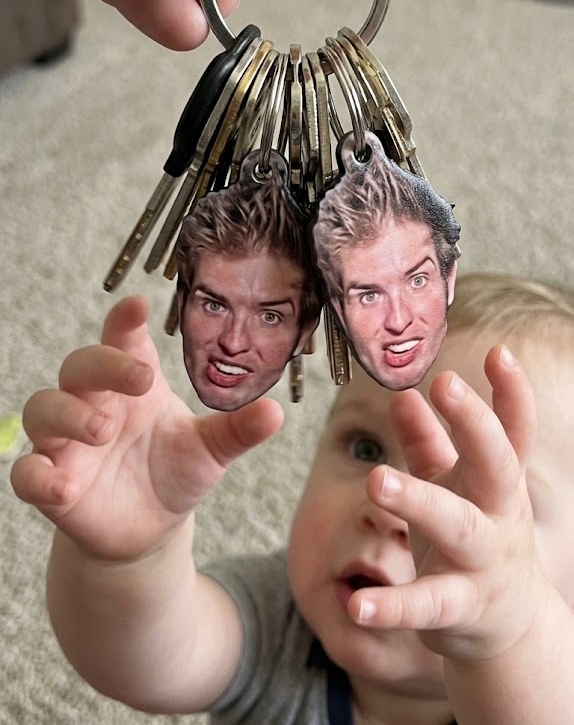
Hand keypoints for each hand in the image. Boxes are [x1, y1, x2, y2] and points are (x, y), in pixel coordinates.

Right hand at [11, 295, 282, 560]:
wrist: (149, 529)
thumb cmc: (175, 472)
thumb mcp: (211, 451)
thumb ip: (237, 430)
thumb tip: (277, 411)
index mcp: (133, 382)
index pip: (122, 339)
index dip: (124, 320)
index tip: (137, 304)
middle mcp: (95, 402)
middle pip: (80, 365)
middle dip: (104, 366)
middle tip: (141, 380)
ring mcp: (67, 442)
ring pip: (44, 409)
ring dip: (68, 415)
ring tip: (102, 431)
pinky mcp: (52, 483)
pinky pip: (26, 472)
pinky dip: (36, 475)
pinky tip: (61, 487)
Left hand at [347, 345, 547, 662]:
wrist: (510, 628)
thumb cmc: (476, 537)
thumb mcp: (458, 487)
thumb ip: (429, 441)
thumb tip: (401, 393)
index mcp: (500, 482)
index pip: (515, 431)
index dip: (512, 392)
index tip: (500, 352)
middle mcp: (500, 516)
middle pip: (497, 466)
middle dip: (475, 425)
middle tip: (445, 384)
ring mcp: (484, 564)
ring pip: (457, 528)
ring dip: (419, 501)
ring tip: (377, 479)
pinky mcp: (460, 609)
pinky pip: (426, 605)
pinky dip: (392, 605)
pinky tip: (356, 603)